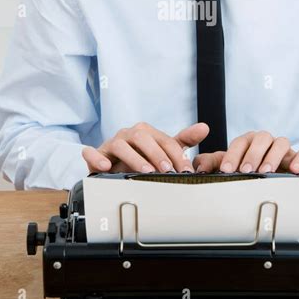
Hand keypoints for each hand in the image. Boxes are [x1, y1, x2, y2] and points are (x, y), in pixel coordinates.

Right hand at [82, 121, 209, 173]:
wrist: (114, 166)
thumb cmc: (141, 157)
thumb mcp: (164, 150)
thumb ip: (183, 140)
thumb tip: (205, 127)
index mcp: (146, 132)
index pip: (164, 140)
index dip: (176, 154)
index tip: (185, 170)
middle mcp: (128, 135)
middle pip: (142, 137)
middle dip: (156, 154)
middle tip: (167, 170)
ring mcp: (111, 144)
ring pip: (121, 145)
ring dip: (134, 158)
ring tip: (145, 171)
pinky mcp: (97, 155)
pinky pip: (92, 153)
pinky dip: (96, 158)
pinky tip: (106, 167)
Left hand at [192, 131, 298, 174]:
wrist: (268, 181)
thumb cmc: (246, 171)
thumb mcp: (227, 166)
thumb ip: (211, 164)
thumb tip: (197, 167)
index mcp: (248, 141)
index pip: (240, 142)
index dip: (233, 155)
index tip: (227, 170)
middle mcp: (265, 142)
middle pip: (261, 138)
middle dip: (252, 155)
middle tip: (246, 171)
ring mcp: (282, 149)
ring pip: (281, 142)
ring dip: (273, 157)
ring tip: (266, 172)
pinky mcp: (297, 159)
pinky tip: (294, 170)